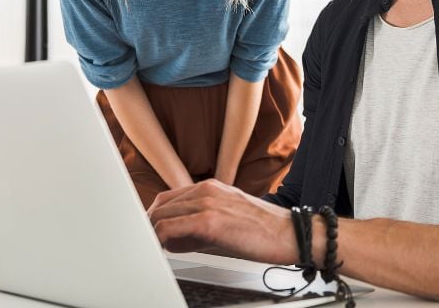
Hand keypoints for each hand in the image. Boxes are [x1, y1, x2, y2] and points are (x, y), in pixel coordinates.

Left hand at [147, 179, 297, 264]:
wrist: (291, 233)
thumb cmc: (264, 230)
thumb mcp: (226, 220)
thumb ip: (197, 227)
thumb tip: (171, 240)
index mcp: (210, 187)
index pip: (168, 198)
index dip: (155, 216)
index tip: (150, 232)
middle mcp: (206, 190)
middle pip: (160, 204)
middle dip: (149, 225)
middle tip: (146, 243)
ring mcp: (206, 203)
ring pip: (161, 215)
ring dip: (152, 233)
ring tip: (153, 249)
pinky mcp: (209, 221)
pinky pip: (170, 228)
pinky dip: (159, 239)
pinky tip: (162, 250)